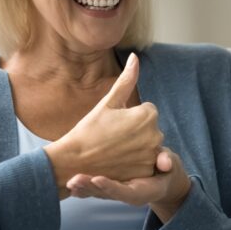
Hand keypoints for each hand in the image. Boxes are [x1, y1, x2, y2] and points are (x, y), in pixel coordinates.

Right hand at [44, 54, 162, 195]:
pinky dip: (136, 163)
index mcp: (147, 115)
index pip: (147, 111)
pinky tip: (120, 162)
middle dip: (136, 131)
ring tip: (115, 149)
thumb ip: (126, 80)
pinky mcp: (146, 172)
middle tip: (113, 137)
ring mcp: (151, 156)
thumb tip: (135, 57)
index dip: (130, 117)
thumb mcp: (108, 102)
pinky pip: (147, 163)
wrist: (76, 161)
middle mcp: (154, 135)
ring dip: (137, 147)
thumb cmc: (89, 129)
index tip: (114, 124)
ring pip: (149, 146)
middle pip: (150, 129)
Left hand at [66, 147, 191, 223]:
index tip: (97, 179)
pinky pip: (93, 190)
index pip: (124, 191)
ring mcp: (116, 192)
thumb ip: (167, 161)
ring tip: (68, 181)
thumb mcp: (170, 164)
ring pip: (96, 193)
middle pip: (105, 194)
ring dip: (82, 188)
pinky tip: (68, 182)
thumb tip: (166, 164)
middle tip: (74, 181)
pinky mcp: (108, 188)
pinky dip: (82, 187)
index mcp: (141, 191)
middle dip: (89, 189)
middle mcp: (126, 195)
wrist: (162, 179)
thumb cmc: (165, 169)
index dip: (110, 187)